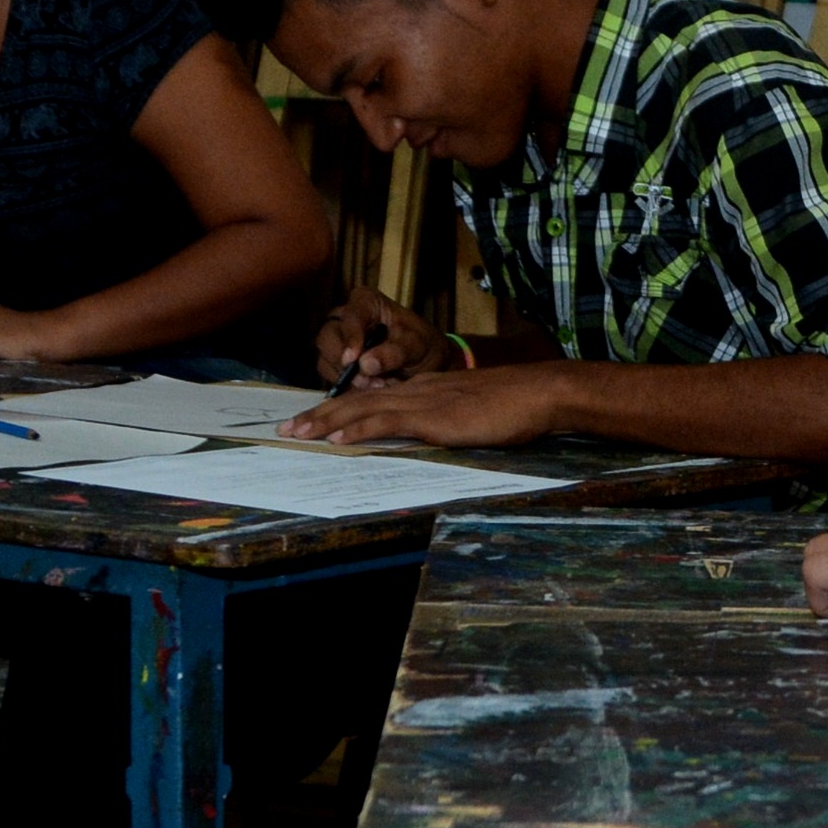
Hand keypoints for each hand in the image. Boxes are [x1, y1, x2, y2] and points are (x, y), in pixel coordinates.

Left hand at [285, 362, 571, 449]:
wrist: (540, 393)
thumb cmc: (518, 406)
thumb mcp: (475, 411)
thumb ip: (451, 419)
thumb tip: (435, 433)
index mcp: (426, 389)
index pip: (373, 397)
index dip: (340, 408)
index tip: (315, 419)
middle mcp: (416, 390)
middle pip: (357, 400)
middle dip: (319, 414)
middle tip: (287, 427)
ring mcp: (422, 402)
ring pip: (361, 408)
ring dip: (324, 421)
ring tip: (296, 432)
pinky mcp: (431, 418)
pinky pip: (384, 422)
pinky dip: (354, 429)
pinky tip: (334, 438)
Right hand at [314, 285, 441, 388]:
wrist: (424, 363)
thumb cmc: (422, 346)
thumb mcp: (416, 347)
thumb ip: (394, 353)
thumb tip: (365, 364)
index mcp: (366, 301)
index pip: (351, 316)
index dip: (350, 337)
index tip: (353, 359)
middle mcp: (345, 317)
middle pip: (328, 336)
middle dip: (343, 362)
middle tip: (366, 381)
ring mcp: (337, 339)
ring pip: (325, 358)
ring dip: (345, 377)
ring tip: (374, 386)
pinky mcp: (334, 361)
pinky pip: (329, 375)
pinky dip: (345, 386)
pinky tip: (367, 390)